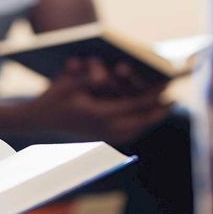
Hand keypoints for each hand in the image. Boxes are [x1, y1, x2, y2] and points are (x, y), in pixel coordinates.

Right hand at [23, 60, 170, 144]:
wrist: (38, 120)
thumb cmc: (54, 97)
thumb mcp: (72, 82)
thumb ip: (94, 78)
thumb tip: (113, 74)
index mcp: (100, 114)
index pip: (136, 105)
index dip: (154, 96)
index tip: (168, 86)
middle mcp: (105, 129)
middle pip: (141, 121)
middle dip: (158, 111)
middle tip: (174, 100)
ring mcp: (103, 137)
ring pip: (136, 130)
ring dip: (150, 120)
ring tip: (163, 109)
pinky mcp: (100, 139)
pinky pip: (126, 134)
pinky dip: (139, 126)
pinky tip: (144, 119)